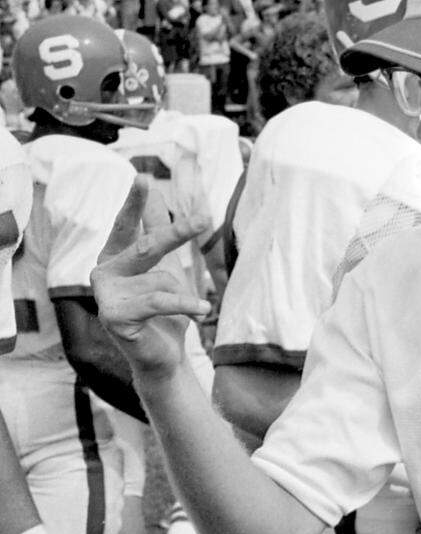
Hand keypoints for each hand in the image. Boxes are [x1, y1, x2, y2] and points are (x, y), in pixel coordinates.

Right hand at [91, 178, 210, 379]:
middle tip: (203, 221)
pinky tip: (202, 309)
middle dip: (178, 235)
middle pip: (147, 246)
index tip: (143, 177)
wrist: (163, 356)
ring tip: (195, 308)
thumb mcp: (164, 266)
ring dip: (181, 294)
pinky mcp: (115, 316)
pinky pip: (160, 301)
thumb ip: (154, 229)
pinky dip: (184, 304)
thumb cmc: (164, 312)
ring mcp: (105, 295)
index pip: (127, 225)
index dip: (135, 202)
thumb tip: (153, 187)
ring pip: (159, 278)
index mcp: (113, 257)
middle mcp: (103, 272)